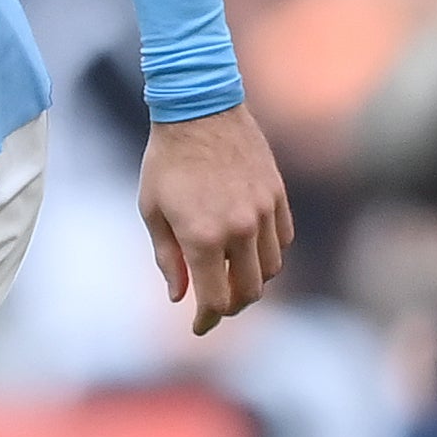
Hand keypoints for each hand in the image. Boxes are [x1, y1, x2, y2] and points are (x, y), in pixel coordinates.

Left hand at [138, 104, 293, 335]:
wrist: (199, 109)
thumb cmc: (165, 161)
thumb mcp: (152, 211)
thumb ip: (168, 258)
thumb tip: (179, 296)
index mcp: (203, 237)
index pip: (215, 299)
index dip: (207, 320)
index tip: (198, 327)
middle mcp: (240, 229)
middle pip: (249, 291)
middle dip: (231, 306)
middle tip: (215, 306)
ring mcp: (264, 212)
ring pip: (271, 268)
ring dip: (252, 281)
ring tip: (231, 278)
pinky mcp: (278, 195)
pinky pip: (283, 239)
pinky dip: (270, 254)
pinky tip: (251, 251)